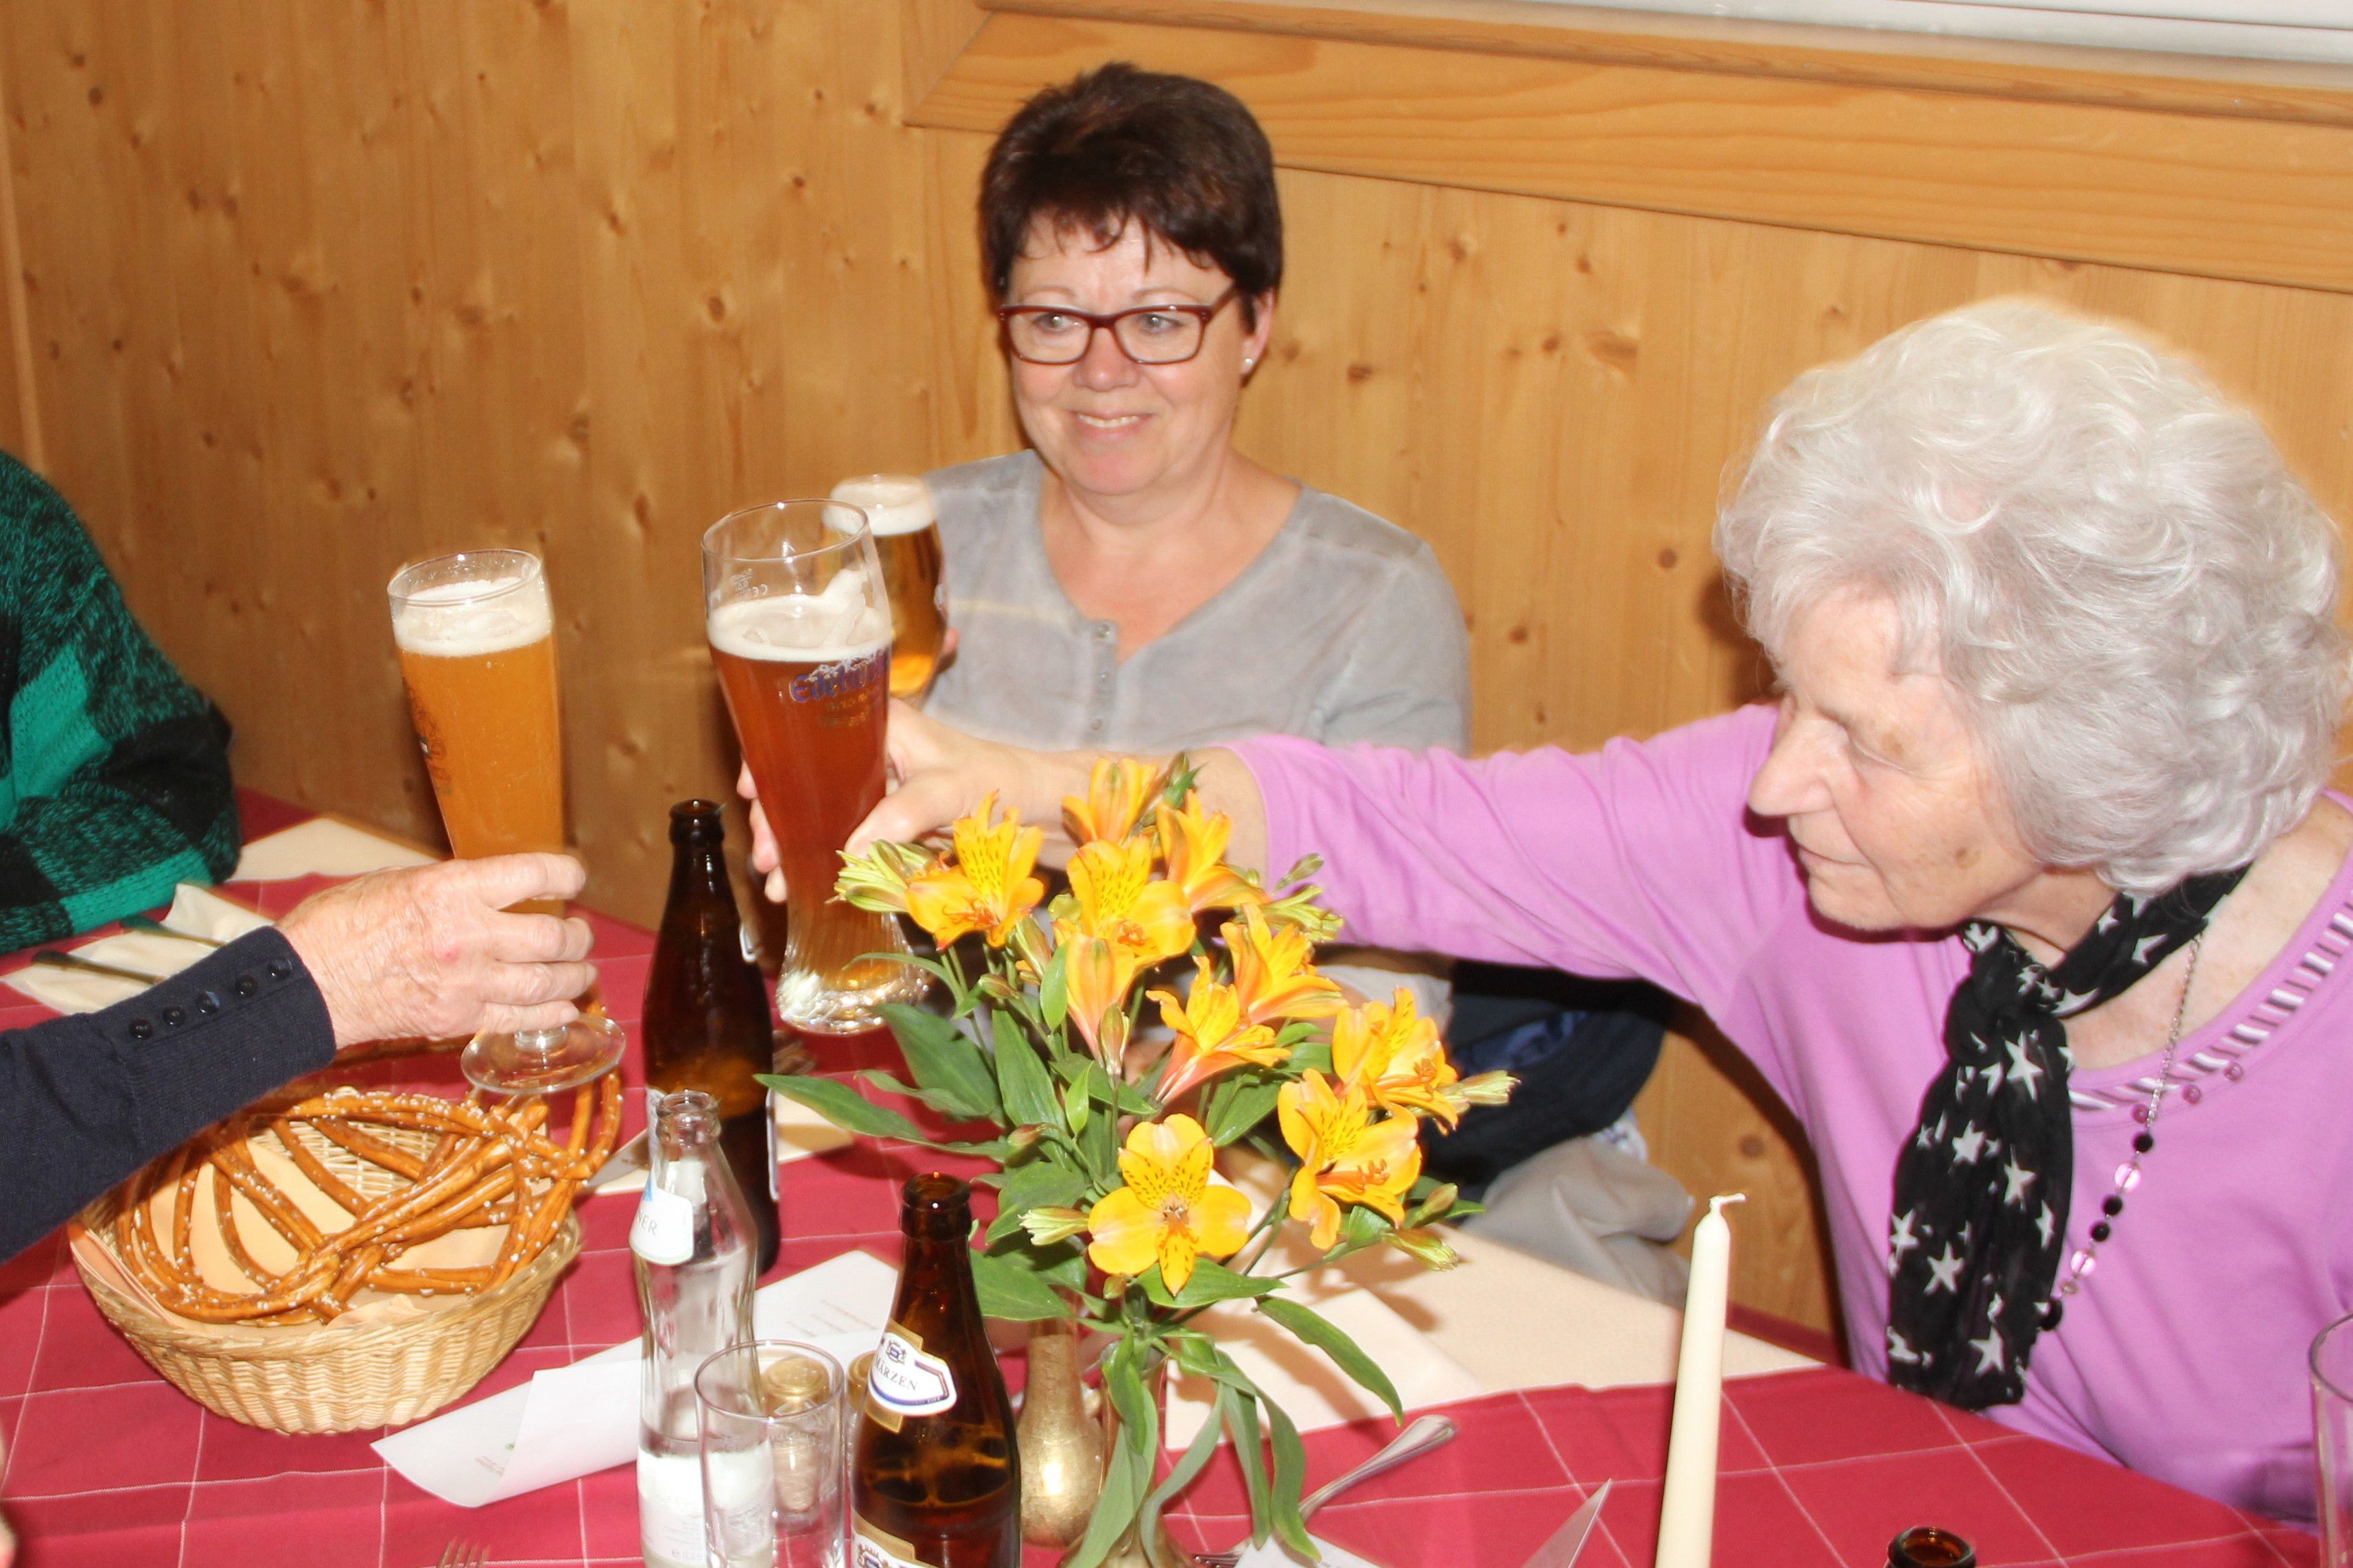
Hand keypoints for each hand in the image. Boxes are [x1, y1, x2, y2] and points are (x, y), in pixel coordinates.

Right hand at [278, 854, 596, 1046]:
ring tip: (581, 970)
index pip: (535, 876)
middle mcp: (469, 936)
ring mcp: (467, 983)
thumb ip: (452, 888)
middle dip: (576, 936)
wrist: (304, 986)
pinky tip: (565, 1007)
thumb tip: (490, 891)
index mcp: (453, 889)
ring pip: (546, 982)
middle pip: (552, 937)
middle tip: (579, 934)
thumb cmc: (339, 925)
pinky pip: (521, 1019)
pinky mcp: (457, 1020)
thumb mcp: (397, 882)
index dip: (566, 876)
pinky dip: (551, 1014)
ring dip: (573, 976)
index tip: (573, 880)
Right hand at [737, 701, 1079, 902]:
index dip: (772, 758)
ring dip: (791, 844)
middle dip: (776, 819)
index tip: (752, 790)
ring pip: (814, 810)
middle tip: (766, 860)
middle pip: (802, 779)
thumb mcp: (951, 791)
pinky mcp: (880, 816)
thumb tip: (851, 849)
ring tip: (776, 882)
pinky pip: (837, 832)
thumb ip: (905, 814)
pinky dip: (817, 857)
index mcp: (876, 723)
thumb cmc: (996, 781)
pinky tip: (799, 884)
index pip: (806, 731)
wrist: (1032, 808)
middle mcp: (865, 749)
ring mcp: (870, 784)